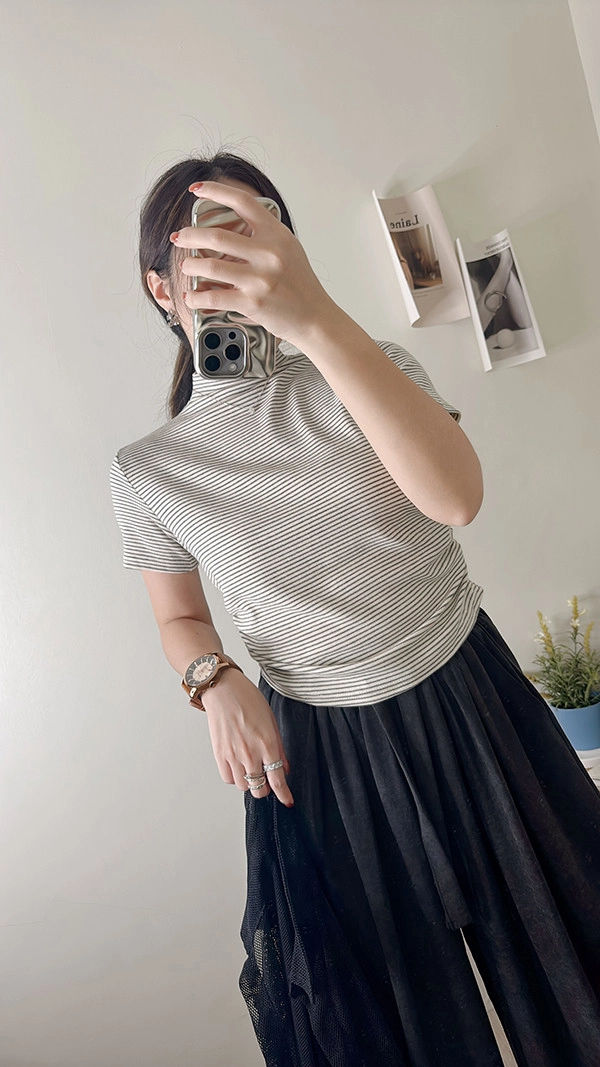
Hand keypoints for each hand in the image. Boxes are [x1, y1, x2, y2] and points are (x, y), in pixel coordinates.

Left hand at [171, 181, 334, 344]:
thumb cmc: (301, 285)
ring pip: (210, 266)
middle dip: (189, 235)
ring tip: (186, 267)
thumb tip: (233, 225)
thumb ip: (265, 236)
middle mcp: (268, 253)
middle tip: (179, 237)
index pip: (243, 202)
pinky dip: (196, 297)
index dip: (216, 191)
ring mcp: (259, 279)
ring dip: (190, 266)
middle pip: (216, 235)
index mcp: (277, 234)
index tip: (197, 189)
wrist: (315, 318)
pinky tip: (191, 296)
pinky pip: (213, 297)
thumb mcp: (289, 249)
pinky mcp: (251, 302)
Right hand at [202, 668, 293, 805]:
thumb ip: (279, 748)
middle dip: (266, 789)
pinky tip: (238, 766)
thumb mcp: (271, 721)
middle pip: (259, 789)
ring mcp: (233, 755)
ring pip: (243, 786)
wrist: (224, 690)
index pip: (277, 780)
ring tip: (250, 769)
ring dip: (249, 782)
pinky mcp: (219, 754)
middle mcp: (250, 753)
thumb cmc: (248, 700)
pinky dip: (234, 777)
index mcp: (267, 744)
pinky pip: (228, 778)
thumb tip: (285, 767)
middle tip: (266, 781)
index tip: (288, 801)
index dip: (284, 794)